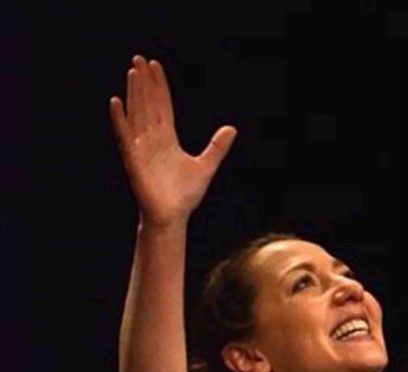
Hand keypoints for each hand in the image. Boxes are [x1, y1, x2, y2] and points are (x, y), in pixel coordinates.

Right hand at [109, 55, 236, 228]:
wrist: (173, 217)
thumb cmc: (185, 194)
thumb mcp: (206, 165)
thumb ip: (217, 147)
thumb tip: (231, 128)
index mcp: (167, 139)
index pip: (162, 106)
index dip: (159, 87)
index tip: (155, 66)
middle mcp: (152, 140)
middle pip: (148, 104)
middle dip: (144, 83)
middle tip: (139, 58)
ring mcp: (141, 148)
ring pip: (137, 115)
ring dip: (134, 94)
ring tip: (132, 72)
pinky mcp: (133, 160)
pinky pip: (125, 136)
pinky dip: (120, 120)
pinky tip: (116, 102)